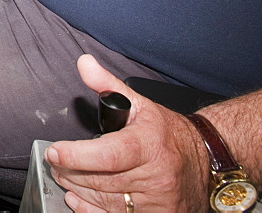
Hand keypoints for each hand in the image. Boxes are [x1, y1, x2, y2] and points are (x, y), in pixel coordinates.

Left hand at [45, 55, 208, 211]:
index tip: (55, 151)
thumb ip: (107, 85)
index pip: (108, 154)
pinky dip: (91, 210)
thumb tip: (85, 64)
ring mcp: (157, 201)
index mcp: (149, 144)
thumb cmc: (168, 134)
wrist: (207, 161)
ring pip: (105, 201)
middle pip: (101, 180)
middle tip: (55, 162)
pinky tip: (78, 199)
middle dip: (70, 171)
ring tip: (64, 176)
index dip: (77, 155)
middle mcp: (156, 176)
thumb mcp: (140, 104)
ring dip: (77, 190)